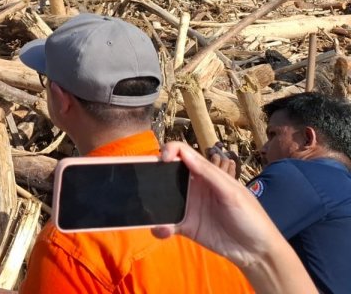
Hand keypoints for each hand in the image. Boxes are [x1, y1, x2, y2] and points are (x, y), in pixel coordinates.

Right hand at [153, 142, 314, 293]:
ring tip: (149, 212)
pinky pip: (167, 223)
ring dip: (153, 204)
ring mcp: (188, 207)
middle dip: (153, 175)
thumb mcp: (232, 193)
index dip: (170, 151)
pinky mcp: (185, 227)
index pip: (183, 153)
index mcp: (206, 173)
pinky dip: (160, 227)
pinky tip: (162, 231)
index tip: (163, 160)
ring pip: (163, 199)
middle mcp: (193, 187)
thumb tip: (183, 153)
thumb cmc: (250, 217)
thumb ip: (208, 174)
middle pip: (167, 174)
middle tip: (144, 184)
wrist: (257, 252)